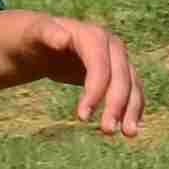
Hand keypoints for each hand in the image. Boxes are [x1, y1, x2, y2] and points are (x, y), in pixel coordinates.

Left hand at [21, 14, 144, 135]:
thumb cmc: (35, 37)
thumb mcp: (35, 33)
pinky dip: (133, 109)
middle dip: (117, 104)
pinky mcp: (118, 73)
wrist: (43, 40)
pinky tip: (130, 128)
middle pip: (121, 76)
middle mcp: (111, 46)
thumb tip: (63, 39)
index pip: (100, 65)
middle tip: (107, 131)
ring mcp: (117, 59)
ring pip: (132, 85)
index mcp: (93, 36)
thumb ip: (47, 34)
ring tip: (128, 135)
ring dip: (132, 110)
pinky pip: (132, 91)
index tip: (82, 117)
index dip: (96, 90)